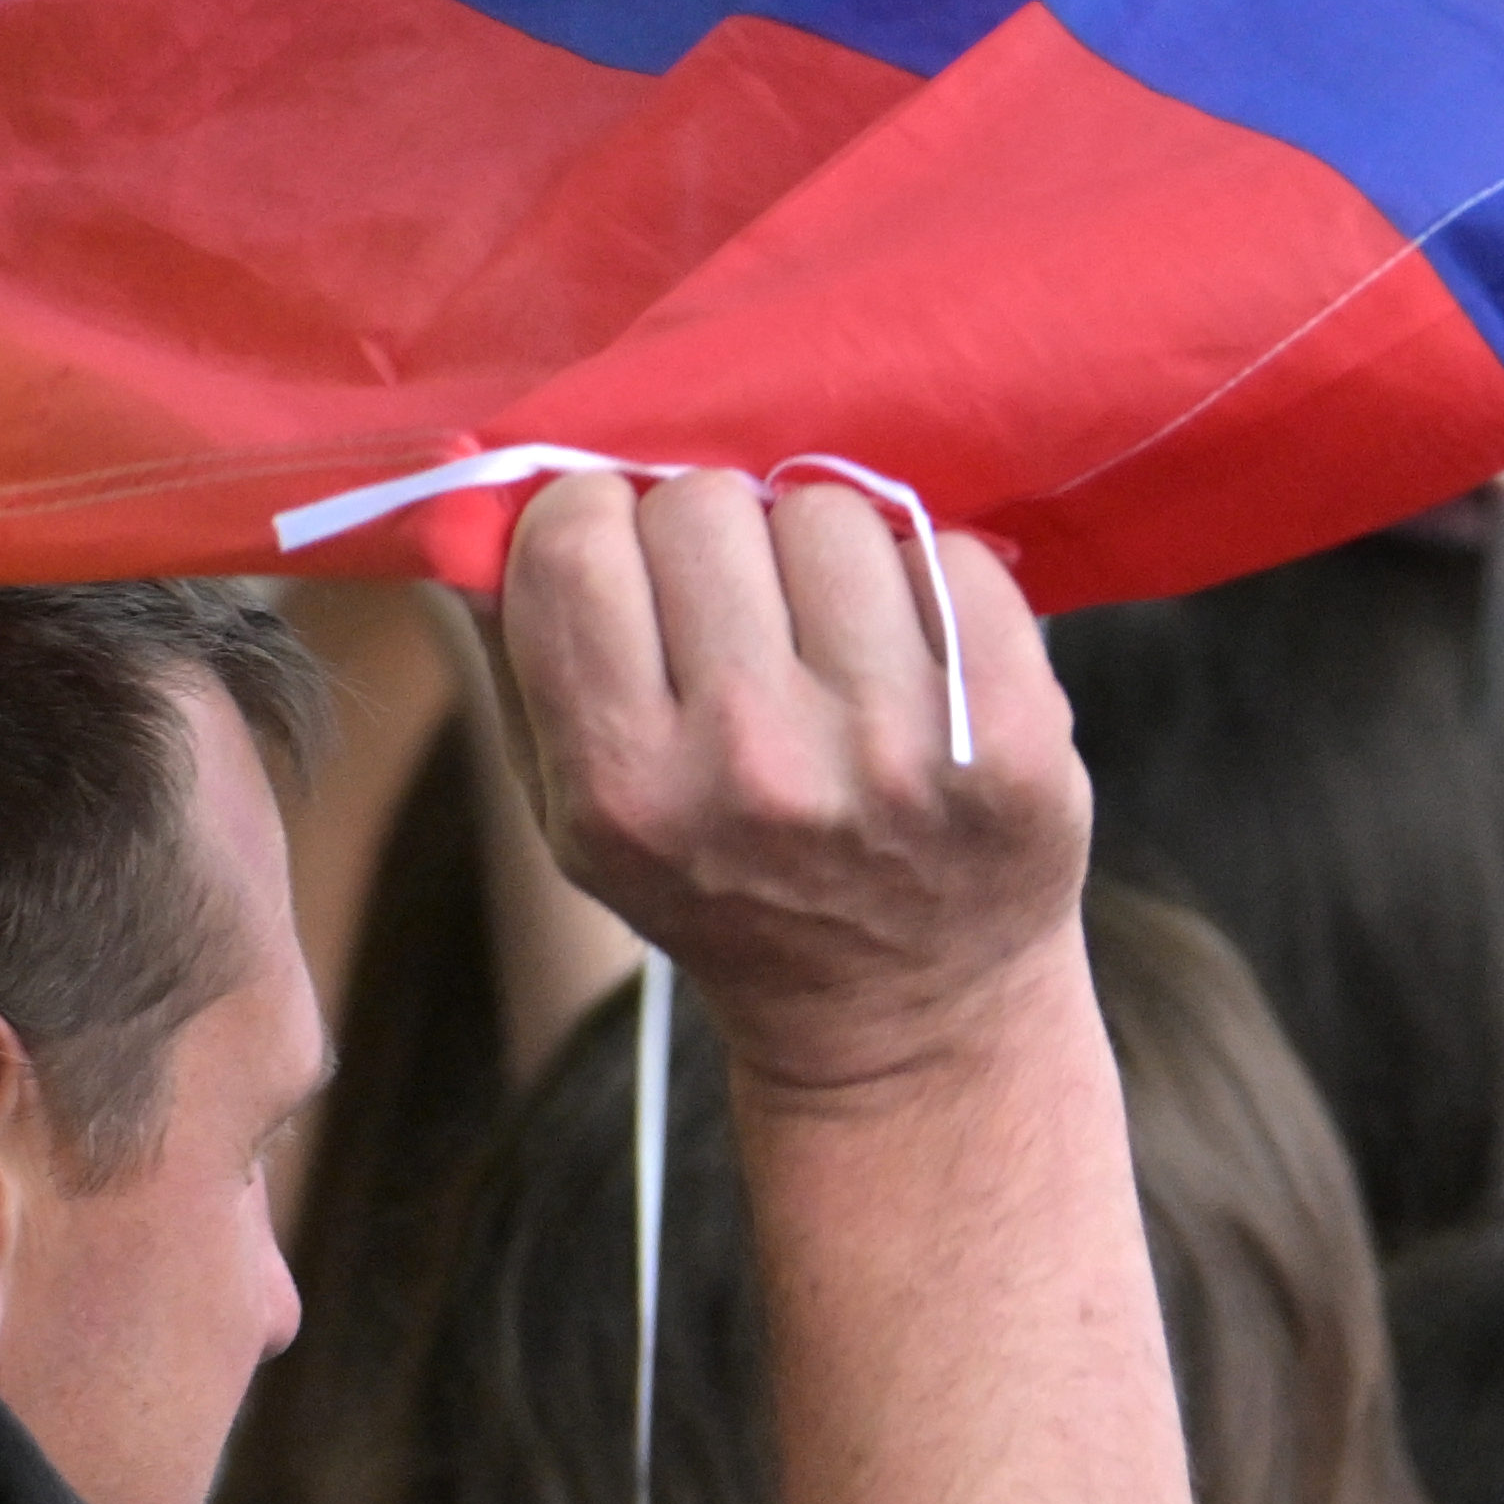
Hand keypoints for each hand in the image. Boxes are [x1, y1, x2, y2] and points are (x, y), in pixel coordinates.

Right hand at [479, 467, 1088, 1107]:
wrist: (904, 1011)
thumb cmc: (720, 884)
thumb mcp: (579, 819)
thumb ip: (523, 661)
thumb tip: (492, 493)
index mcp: (626, 788)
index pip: (575, 543)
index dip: (595, 520)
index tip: (625, 552)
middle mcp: (755, 766)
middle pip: (701, 506)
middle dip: (711, 534)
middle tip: (736, 602)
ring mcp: (894, 750)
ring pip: (828, 512)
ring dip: (818, 551)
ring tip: (827, 636)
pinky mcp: (1011, 734)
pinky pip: (953, 552)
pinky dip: (929, 581)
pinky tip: (914, 660)